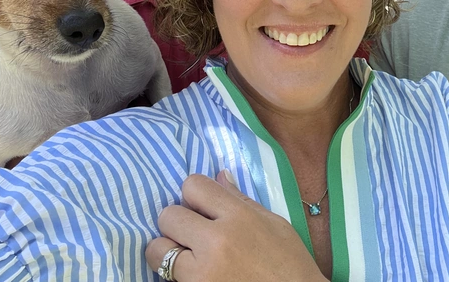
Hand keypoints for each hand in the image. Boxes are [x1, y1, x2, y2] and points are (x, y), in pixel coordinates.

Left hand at [145, 171, 324, 281]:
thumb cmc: (291, 265)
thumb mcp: (275, 224)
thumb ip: (242, 200)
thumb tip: (220, 176)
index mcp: (239, 217)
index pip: (193, 186)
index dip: (194, 195)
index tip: (201, 207)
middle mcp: (216, 240)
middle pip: (169, 215)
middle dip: (177, 222)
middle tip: (192, 234)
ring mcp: (202, 271)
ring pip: (157, 250)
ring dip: (168, 251)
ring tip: (188, 257)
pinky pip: (168, 277)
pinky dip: (177, 275)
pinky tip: (197, 275)